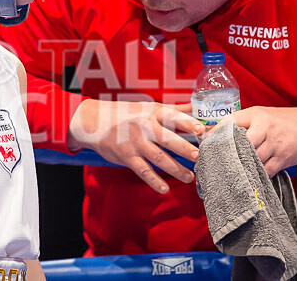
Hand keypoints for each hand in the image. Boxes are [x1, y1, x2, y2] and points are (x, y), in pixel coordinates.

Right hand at [68, 99, 204, 193]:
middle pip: (168, 139)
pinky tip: (165, 189)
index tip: (202, 130)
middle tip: (199, 157)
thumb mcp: (149, 108)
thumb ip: (174, 110)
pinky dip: (154, 181)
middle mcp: (145, 127)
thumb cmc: (127, 114)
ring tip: (190, 177)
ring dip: (176, 169)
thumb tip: (196, 107)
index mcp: (153, 113)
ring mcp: (135, 143)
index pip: (173, 117)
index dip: (188, 123)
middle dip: (184, 148)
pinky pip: (143, 171)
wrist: (95, 122)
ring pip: (159, 158)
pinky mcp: (127, 157)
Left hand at [207, 106, 296, 176]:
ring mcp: (275, 144)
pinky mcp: (283, 158)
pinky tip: (249, 177)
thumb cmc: (281, 121)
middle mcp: (264, 128)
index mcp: (255, 115)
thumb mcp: (261, 115)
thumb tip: (217, 134)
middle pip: (240, 144)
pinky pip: (265, 170)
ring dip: (241, 167)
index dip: (216, 134)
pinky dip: (256, 175)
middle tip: (216, 164)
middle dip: (228, 154)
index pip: (230, 122)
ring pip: (251, 159)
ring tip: (230, 173)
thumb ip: (242, 122)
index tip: (205, 144)